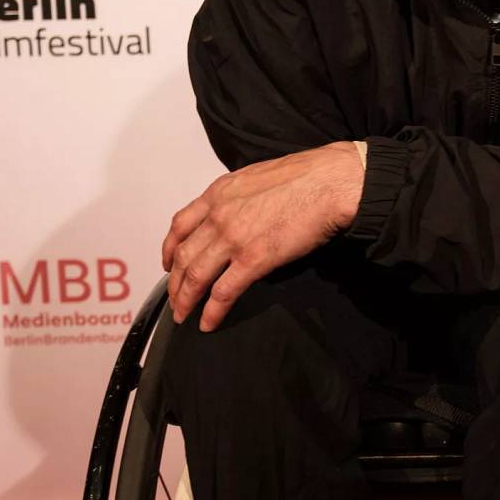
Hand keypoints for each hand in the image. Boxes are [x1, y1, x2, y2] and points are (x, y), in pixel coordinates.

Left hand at [161, 142, 363, 331]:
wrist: (331, 183)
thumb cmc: (308, 176)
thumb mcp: (259, 177)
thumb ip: (240, 197)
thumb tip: (242, 213)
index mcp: (220, 193)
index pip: (180, 224)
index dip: (169, 248)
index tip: (168, 263)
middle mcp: (219, 215)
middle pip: (183, 255)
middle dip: (174, 282)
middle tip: (175, 299)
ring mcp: (234, 238)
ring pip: (196, 276)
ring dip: (186, 300)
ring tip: (184, 315)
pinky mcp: (254, 259)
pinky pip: (223, 292)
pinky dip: (212, 311)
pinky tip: (208, 323)